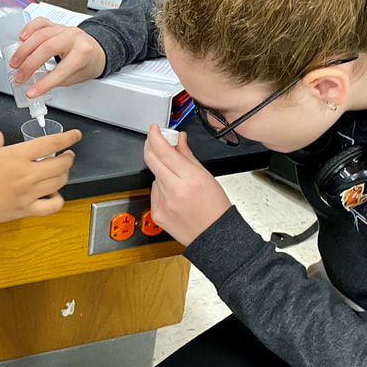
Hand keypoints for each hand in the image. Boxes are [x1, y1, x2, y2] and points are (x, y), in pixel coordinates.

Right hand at [0, 129, 81, 252]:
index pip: (50, 144)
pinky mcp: (26, 210)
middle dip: (68, 158)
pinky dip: (57, 200)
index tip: (75, 135)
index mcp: (16, 156)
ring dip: (64, 175)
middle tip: (67, 154)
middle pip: (60, 165)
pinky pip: (51, 206)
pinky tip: (53, 194)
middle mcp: (27, 174)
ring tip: (60, 171)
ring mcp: (29, 194)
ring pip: (59, 183)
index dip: (67, 138)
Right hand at [8, 17, 106, 98]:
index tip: (31, 92)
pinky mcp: (55, 25)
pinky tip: (21, 38)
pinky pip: (41, 22)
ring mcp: (64, 29)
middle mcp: (74, 38)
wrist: (95, 50)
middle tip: (19, 77)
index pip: (61, 70)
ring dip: (24, 50)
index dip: (44, 83)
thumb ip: (55, 80)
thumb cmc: (86, 64)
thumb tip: (33, 85)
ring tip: (15, 63)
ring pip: (41, 35)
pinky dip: (29, 28)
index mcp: (83, 53)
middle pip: (48, 48)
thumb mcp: (74, 78)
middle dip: (30, 64)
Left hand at [144, 126, 230, 246]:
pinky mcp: (157, 213)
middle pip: (151, 160)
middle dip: (150, 146)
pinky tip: (174, 196)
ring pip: (154, 177)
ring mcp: (163, 203)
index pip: (165, 151)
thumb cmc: (216, 208)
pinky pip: (153, 192)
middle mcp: (174, 191)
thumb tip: (178, 139)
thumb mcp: (206, 177)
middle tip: (154, 141)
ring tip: (178, 182)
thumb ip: (187, 156)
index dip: (155, 136)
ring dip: (161, 172)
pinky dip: (161, 189)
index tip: (153, 129)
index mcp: (190, 179)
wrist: (215, 236)